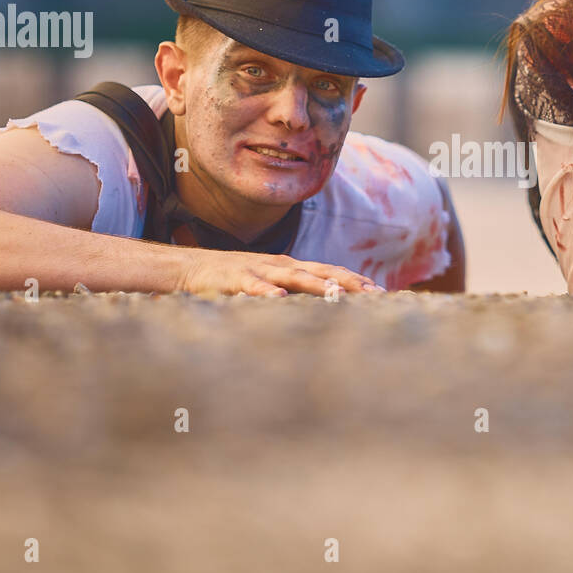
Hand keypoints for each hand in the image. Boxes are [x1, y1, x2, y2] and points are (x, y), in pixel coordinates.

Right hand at [178, 249, 385, 296]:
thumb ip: (293, 292)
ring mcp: (260, 271)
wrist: (191, 267)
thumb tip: (322, 307)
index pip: (329, 271)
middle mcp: (280, 266)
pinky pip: (254, 286)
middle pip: (321, 271)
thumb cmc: (234, 279)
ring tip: (339, 294)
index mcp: (291, 267)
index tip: (380, 291)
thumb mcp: (269, 284)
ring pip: (294, 277)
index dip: (354, 280)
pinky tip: (279, 299)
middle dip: (348, 281)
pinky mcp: (237, 278)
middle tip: (374, 293)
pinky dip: (267, 292)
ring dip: (317, 285)